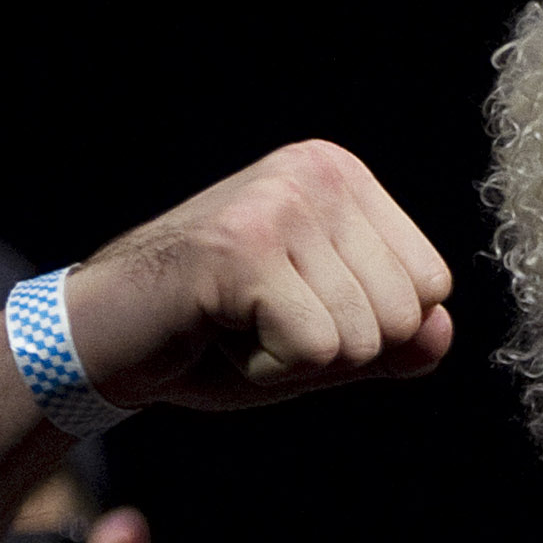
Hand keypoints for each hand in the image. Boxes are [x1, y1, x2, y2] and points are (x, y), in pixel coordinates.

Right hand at [60, 141, 452, 412]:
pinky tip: (215, 333)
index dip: (365, 328)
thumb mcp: (321, 342)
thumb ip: (390, 340)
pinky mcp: (243, 248)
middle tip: (257, 321)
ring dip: (292, 359)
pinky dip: (265, 369)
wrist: (101, 338)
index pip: (431, 286)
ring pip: (361, 337)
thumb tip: (441, 333)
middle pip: (403, 314)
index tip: (290, 308)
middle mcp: (316, 173)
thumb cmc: (210, 336)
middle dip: (331, 348)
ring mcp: (278, 204)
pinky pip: (314, 349)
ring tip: (234, 323)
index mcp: (342, 178)